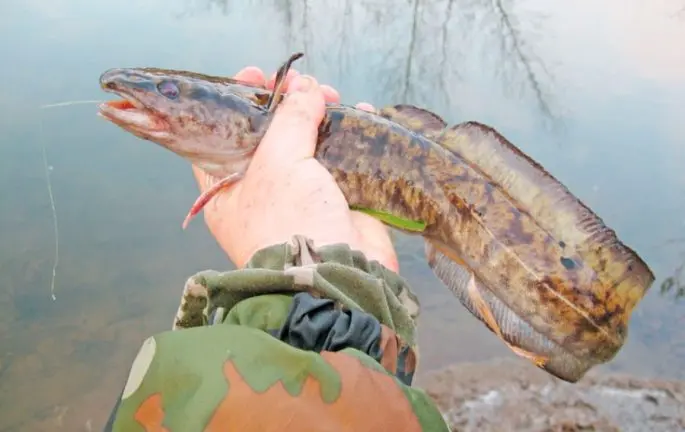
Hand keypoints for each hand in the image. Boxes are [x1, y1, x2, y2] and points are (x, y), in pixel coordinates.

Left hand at [191, 67, 398, 272]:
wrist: (337, 277)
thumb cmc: (289, 222)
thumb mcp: (279, 162)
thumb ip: (290, 118)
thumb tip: (307, 88)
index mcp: (229, 188)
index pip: (223, 136)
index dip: (238, 102)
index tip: (258, 75)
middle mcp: (261, 192)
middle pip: (271, 135)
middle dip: (288, 104)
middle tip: (306, 84)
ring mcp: (301, 197)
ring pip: (308, 144)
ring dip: (321, 115)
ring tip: (333, 96)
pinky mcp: (336, 202)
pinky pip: (342, 159)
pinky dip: (351, 135)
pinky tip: (362, 112)